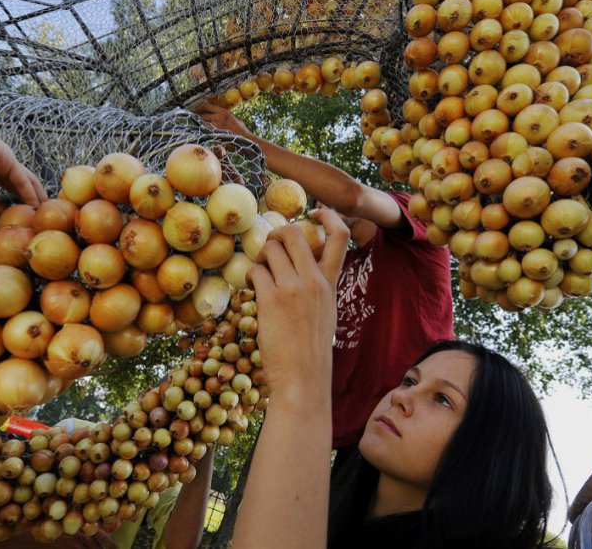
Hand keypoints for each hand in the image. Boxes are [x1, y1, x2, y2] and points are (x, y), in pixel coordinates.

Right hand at [0, 80, 45, 217]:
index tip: (20, 235)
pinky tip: (37, 205)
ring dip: (37, 200)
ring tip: (46, 217)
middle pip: (18, 192)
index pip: (2, 202)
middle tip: (42, 225)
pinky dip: (30, 192)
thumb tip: (3, 217)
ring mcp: (0, 163)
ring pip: (25, 184)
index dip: (11, 217)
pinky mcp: (5, 155)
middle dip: (30, 208)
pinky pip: (21, 177)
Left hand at [195, 102, 252, 137]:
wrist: (245, 140)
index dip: (200, 107)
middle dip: (198, 117)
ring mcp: (215, 127)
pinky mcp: (214, 135)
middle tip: (195, 118)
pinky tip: (202, 132)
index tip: (197, 108)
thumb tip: (219, 115)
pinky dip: (203, 131)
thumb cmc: (241, 131)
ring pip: (202, 123)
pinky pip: (205, 132)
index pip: (206, 106)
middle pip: (202, 115)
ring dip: (200, 124)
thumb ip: (225, 117)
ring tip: (198, 125)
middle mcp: (218, 117)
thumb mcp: (234, 119)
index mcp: (223, 112)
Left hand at [247, 210, 348, 401]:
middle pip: (294, 233)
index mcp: (331, 283)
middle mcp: (314, 280)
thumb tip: (300, 271)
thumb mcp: (326, 313)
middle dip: (277, 233)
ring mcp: (293, 288)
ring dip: (260, 256)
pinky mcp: (271, 300)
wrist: (304, 378)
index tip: (314, 212)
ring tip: (259, 273)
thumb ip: (318, 289)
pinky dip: (250, 275)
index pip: (341, 236)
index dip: (328, 216)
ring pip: (270, 249)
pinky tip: (252, 288)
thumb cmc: (312, 351)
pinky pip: (255, 271)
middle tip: (269, 246)